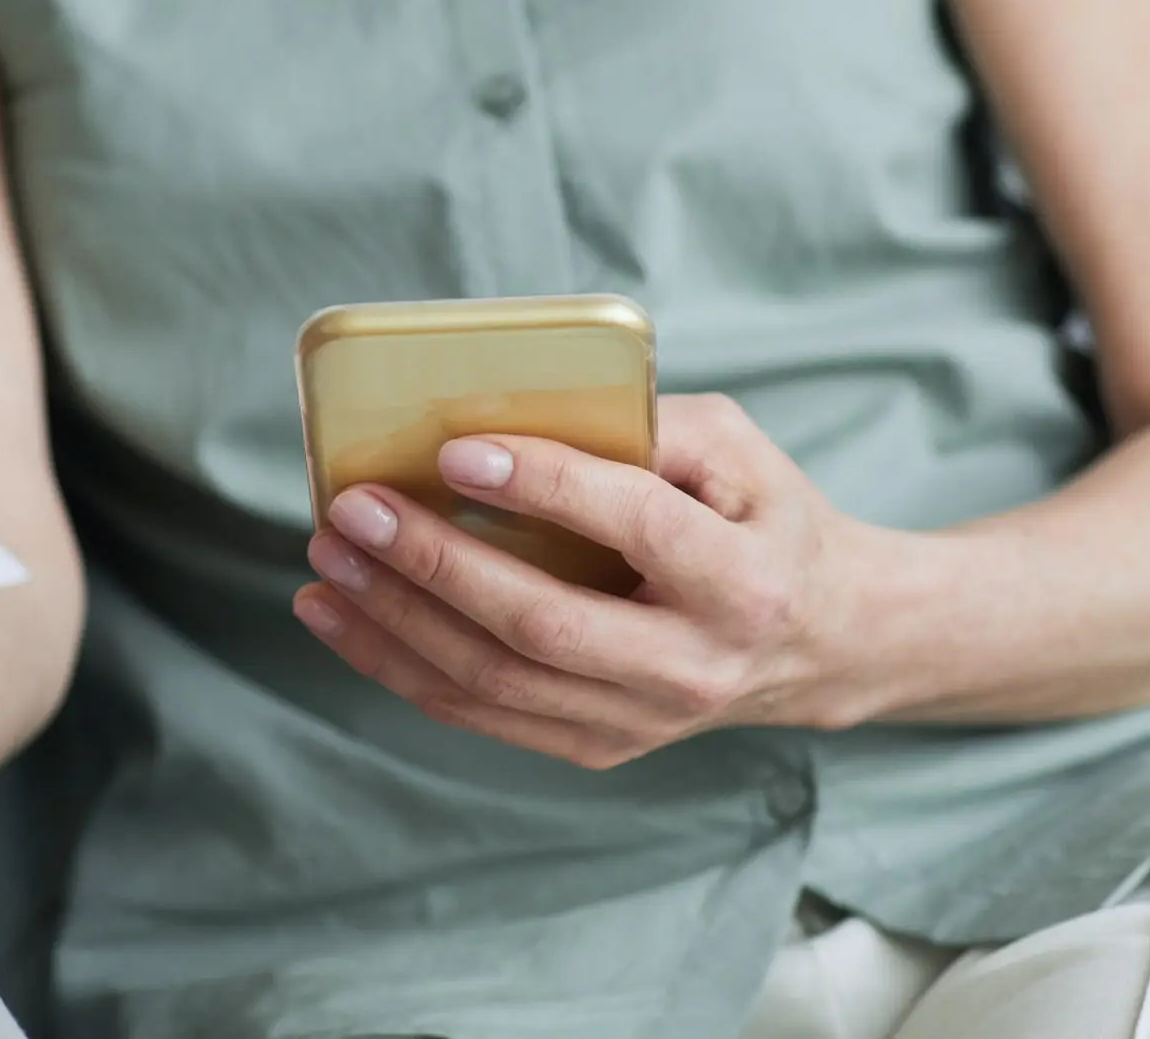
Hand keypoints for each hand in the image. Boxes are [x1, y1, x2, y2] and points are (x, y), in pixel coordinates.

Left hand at [296, 394, 899, 768]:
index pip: (633, 527)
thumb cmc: (763, 521)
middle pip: (541, 623)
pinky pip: (481, 713)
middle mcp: (693, 664)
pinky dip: (400, 666)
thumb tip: (521, 405)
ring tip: (327, 560)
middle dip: (433, 563)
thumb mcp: (739, 450)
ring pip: (495, 680)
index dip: (542, 485)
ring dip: (393, 622)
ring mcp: (642, 719)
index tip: (456, 448)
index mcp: (742, 580)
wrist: (822, 642)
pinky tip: (343, 618)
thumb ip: (648, 423)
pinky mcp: (598, 745)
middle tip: (353, 508)